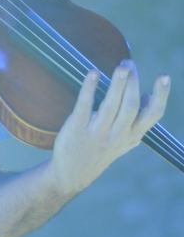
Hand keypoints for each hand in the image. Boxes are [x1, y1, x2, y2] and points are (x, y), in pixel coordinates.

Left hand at [51, 60, 170, 197]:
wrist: (73, 174)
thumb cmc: (101, 151)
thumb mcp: (125, 141)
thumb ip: (138, 121)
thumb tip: (149, 96)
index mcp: (133, 135)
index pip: (152, 115)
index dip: (160, 95)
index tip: (164, 76)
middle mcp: (118, 135)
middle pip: (131, 106)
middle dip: (132, 83)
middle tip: (129, 62)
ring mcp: (97, 132)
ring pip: (111, 106)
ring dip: (117, 84)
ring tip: (122, 66)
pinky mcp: (77, 128)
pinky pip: (84, 106)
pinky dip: (90, 88)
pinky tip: (92, 73)